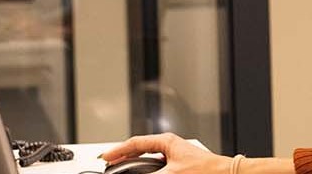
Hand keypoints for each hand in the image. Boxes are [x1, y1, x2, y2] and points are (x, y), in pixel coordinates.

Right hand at [101, 133, 233, 173]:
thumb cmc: (206, 169)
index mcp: (166, 141)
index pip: (135, 143)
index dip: (118, 151)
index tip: (106, 157)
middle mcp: (169, 145)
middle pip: (139, 148)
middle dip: (124, 156)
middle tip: (110, 163)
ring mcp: (174, 154)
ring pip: (147, 156)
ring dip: (134, 162)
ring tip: (122, 167)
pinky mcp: (178, 164)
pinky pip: (156, 163)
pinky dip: (146, 166)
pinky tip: (142, 172)